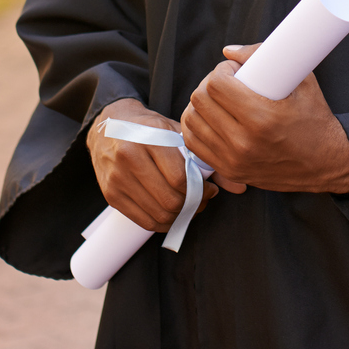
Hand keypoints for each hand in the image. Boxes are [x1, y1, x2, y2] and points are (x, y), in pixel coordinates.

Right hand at [89, 98, 218, 231]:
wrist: (107, 125)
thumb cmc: (149, 128)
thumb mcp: (176, 132)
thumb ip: (207, 158)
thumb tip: (241, 187)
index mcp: (148, 138)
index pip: (179, 178)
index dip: (201, 189)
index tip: (210, 188)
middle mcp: (128, 158)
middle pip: (170, 199)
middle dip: (193, 204)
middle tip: (202, 199)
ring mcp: (117, 179)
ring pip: (159, 214)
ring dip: (180, 216)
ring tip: (189, 205)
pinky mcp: (111, 195)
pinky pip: (145, 221)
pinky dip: (164, 223)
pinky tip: (173, 213)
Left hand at [180, 45, 348, 194]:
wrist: (326, 163)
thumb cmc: (315, 120)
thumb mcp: (302, 82)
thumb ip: (266, 58)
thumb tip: (228, 51)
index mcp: (262, 118)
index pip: (217, 85)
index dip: (222, 71)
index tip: (234, 70)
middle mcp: (244, 142)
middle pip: (201, 101)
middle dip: (209, 84)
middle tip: (226, 82)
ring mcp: (234, 160)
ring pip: (192, 121)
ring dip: (200, 105)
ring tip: (217, 100)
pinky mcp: (230, 170)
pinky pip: (194, 144)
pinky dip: (197, 127)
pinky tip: (209, 118)